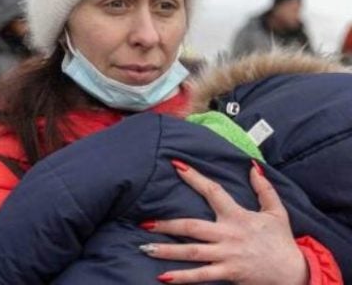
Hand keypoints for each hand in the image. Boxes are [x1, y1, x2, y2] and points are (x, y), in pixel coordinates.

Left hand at [141, 160, 307, 284]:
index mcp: (238, 216)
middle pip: (192, 227)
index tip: (176, 166)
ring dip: (167, 251)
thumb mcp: (277, 212)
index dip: (195, 178)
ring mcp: (227, 255)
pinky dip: (182, 277)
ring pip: (192, 252)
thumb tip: (252, 166)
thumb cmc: (281, 241)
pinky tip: (163, 276)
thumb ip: (264, 189)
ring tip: (144, 248)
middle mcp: (228, 234)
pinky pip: (201, 275)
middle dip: (167, 225)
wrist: (294, 273)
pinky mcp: (228, 273)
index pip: (213, 192)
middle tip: (145, 222)